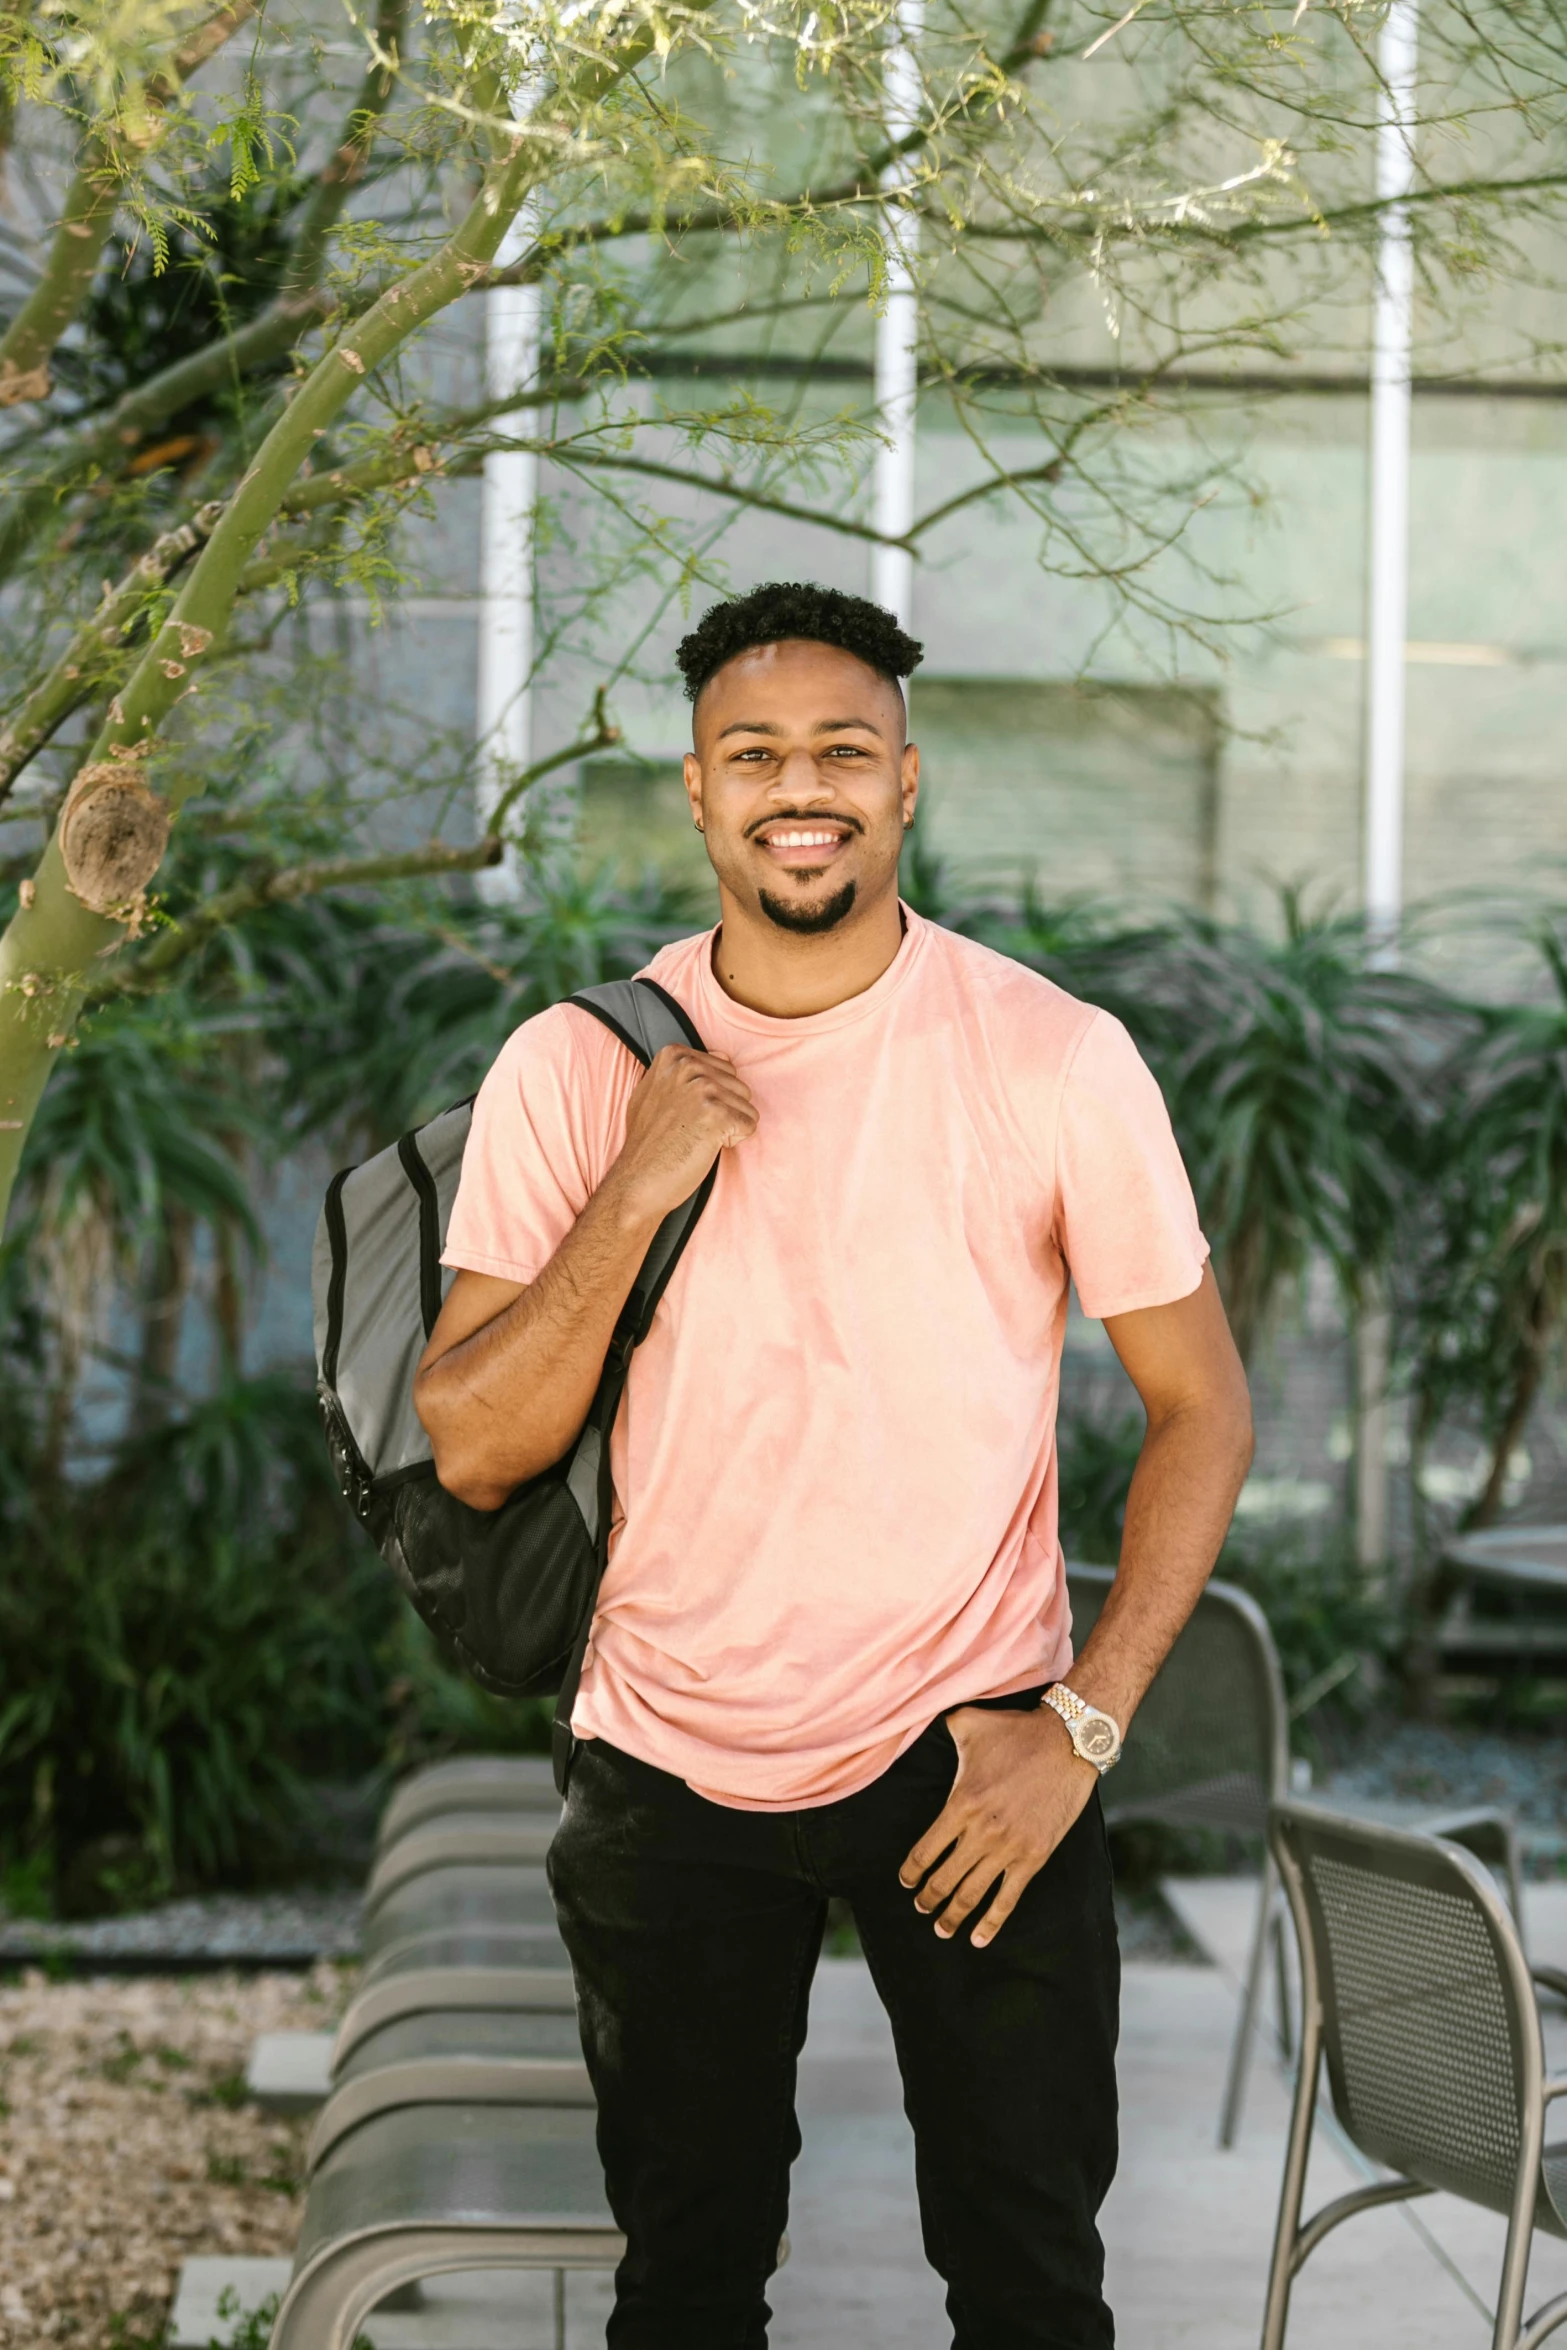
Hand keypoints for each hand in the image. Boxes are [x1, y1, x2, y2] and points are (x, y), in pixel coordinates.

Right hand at [611, 1045, 757, 1224]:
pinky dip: (733, 1141)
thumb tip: (720, 1055)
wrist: (637, 1180)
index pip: (725, 1070)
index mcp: (674, 1055)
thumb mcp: (654, 1092)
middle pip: (739, 1086)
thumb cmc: (647, 1142)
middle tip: (690, 1129)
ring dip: (728, 1128)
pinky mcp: (717, 1114)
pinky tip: (704, 1147)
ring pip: (746, 1106)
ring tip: (695, 1138)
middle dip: (724, 1112)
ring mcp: (703, 1088)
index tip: (684, 1115)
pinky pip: (750, 1125)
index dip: (712, 1099)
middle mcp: (688, 1066)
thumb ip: (684, 1071)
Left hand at [899, 1705, 1098, 1949]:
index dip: (911, 1873)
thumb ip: (941, 1726)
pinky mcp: (1034, 1857)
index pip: (925, 1852)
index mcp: (960, 1804)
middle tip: (921, 1907)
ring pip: (972, 1894)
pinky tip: (978, 1938)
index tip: (906, 1882)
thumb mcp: (969, 1722)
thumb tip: (917, 1713)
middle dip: (928, 1899)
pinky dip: (991, 1923)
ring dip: (952, 1915)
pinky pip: (1008, 1899)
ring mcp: (1009, 1848)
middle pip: (944, 1879)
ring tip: (941, 1929)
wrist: (1068, 1742)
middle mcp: (981, 1832)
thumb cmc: (1016, 1730)